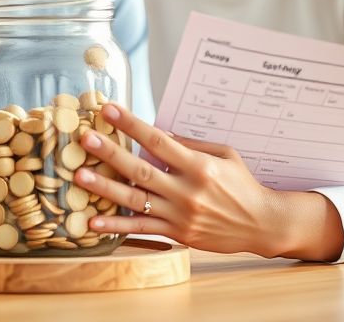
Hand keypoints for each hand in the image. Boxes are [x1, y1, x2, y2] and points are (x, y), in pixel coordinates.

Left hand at [73, 103, 343, 260]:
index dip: (131, 125)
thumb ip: (190, 144)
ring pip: (135, 201)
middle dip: (111, 153)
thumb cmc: (242, 184)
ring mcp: (180, 215)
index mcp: (199, 166)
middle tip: (86, 139)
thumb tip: (157, 132)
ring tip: (81, 175)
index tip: (109, 110)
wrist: (262, 224)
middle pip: (141, 170)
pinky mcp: (177, 234)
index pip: (158, 141)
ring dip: (105, 189)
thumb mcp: (224, 154)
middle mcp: (186, 191)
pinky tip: (93, 223)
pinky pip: (141, 230)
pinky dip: (116, 227)